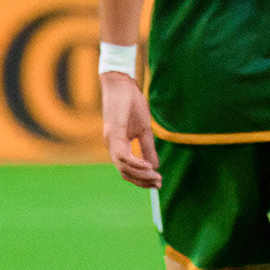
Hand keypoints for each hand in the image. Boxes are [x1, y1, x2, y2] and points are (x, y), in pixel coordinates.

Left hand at [101, 71, 160, 189]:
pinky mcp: (114, 132)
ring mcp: (111, 140)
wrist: (122, 84)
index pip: (127, 169)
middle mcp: (111, 145)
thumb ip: (147, 148)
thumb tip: (154, 166)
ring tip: (155, 176)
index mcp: (117, 145)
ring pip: (122, 166)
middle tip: (158, 184)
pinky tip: (147, 166)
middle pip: (124, 172)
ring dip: (140, 174)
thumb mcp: (144, 129)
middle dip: (141, 181)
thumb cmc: (131, 104)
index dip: (141, 179)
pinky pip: (122, 154)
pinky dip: (134, 162)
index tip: (157, 184)